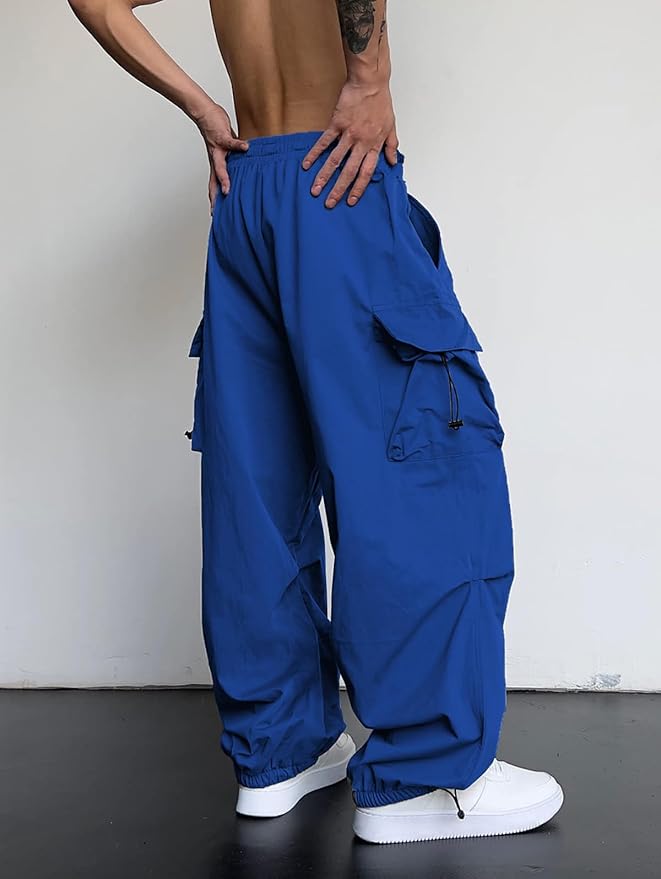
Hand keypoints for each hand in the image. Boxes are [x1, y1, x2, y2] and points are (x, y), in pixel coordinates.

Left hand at [195, 103, 247, 212]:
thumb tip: (243, 165)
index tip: (215, 214)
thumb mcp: (224, 149)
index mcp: (215, 164)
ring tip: (227, 190)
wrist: (205, 113)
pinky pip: (231, 143)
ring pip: (219, 168)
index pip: (214, 184)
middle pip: (213, 182)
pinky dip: (239, 146)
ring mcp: (217, 150)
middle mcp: (215, 160)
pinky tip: (246, 148)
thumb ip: (232, 158)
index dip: (214, 199)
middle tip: (216, 211)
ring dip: (223, 179)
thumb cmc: (215, 130)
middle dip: (215, 197)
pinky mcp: (222, 138)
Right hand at [301, 80, 397, 208]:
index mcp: (374, 145)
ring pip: (335, 161)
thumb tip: (392, 162)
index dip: (358, 188)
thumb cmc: (380, 102)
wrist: (370, 82)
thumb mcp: (391, 125)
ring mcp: (348, 134)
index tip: (351, 201)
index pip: (366, 173)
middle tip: (329, 203)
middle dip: (339, 189)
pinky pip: (324, 142)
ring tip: (315, 190)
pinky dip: (315, 154)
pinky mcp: (337, 124)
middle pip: (349, 171)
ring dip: (324, 177)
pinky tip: (307, 165)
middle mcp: (361, 143)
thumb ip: (391, 145)